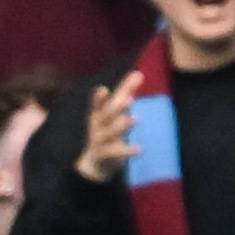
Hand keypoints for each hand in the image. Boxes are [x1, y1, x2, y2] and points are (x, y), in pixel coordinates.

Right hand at [75, 69, 140, 183]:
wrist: (95, 162)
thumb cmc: (107, 130)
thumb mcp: (115, 112)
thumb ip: (126, 92)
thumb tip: (139, 73)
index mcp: (98, 114)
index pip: (99, 104)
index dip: (100, 99)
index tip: (103, 90)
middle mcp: (97, 126)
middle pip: (106, 116)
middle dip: (116, 108)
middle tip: (129, 99)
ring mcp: (99, 141)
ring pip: (109, 133)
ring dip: (121, 126)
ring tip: (135, 119)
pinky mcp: (105, 155)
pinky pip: (114, 153)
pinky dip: (126, 151)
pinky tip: (139, 149)